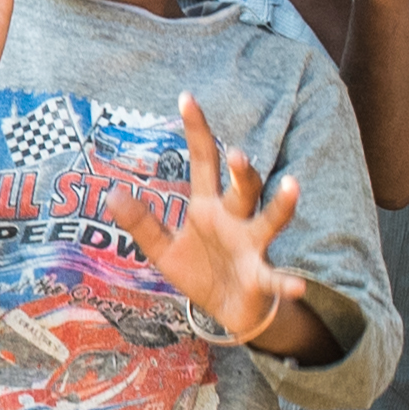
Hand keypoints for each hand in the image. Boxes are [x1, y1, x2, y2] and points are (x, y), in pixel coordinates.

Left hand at [109, 95, 314, 349]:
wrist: (229, 311)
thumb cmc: (200, 272)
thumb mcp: (163, 249)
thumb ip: (141, 223)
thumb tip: (111, 194)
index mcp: (208, 208)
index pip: (203, 161)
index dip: (197, 130)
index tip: (186, 98)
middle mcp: (235, 220)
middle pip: (242, 187)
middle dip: (242, 170)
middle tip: (236, 153)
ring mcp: (251, 247)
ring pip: (270, 220)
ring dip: (281, 205)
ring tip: (293, 186)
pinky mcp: (261, 278)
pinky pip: (276, 278)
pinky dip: (287, 282)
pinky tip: (297, 285)